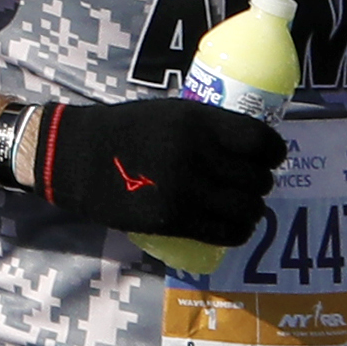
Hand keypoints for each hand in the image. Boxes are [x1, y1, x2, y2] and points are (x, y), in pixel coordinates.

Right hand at [10, 96, 291, 245]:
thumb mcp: (170, 113)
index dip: (274, 153)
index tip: (270, 158)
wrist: (72, 156)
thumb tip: (247, 145)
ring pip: (246, 209)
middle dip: (260, 184)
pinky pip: (225, 232)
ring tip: (243, 208)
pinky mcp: (171, 220)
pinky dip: (237, 231)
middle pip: (256, 179)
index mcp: (198, 122)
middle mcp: (196, 156)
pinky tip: (233, 226)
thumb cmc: (123, 130)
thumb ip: (207, 127)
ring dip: (251, 210)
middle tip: (250, 185)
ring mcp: (184, 191)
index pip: (261, 142)